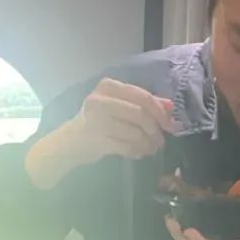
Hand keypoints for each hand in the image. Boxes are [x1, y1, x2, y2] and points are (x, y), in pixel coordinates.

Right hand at [26, 79, 174, 189]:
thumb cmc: (98, 122)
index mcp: (108, 86)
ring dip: (148, 144)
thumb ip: (144, 104)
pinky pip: (127, 147)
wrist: (68, 143)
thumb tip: (171, 107)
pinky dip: (137, 151)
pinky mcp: (96, 140)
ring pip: (135, 132)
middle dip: (155, 130)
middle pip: (140, 114)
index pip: (142, 96)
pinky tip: (138, 153)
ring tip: (150, 149)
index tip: (171, 125)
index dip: (160, 112)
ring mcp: (96, 120)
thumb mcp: (119, 106)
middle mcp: (99, 100)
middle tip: (160, 141)